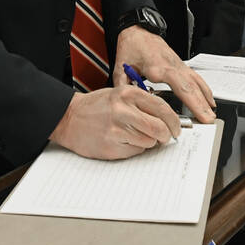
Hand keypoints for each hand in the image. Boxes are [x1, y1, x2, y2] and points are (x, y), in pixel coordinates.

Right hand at [48, 86, 179, 159]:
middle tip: (165, 137)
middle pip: (159, 128)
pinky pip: (135, 151)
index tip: (176, 128)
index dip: (174, 121)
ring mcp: (116, 129)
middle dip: (166, 135)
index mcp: (128, 94)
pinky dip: (135, 148)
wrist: (69, 117)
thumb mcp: (119, 95)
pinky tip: (124, 141)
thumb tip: (166, 118)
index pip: (162, 108)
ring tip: (136, 136)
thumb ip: (142, 103)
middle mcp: (123, 110)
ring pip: (149, 141)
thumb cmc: (95, 106)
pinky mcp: (111, 145)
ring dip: (149, 142)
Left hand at [112, 26, 215, 122]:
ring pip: (196, 82)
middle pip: (191, 87)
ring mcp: (178, 64)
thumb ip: (124, 86)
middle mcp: (172, 66)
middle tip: (209, 120)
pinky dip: (204, 88)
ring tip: (212, 113)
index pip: (179, 87)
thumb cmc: (131, 46)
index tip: (196, 115)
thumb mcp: (121, 67)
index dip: (190, 102)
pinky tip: (209, 99)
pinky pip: (196, 77)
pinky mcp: (180, 64)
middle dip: (201, 104)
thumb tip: (127, 104)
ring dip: (205, 98)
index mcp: (158, 68)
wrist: (137, 30)